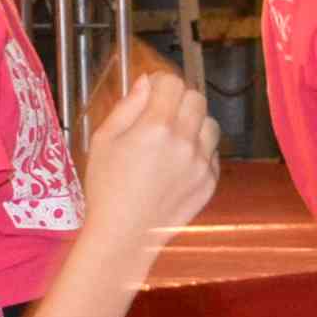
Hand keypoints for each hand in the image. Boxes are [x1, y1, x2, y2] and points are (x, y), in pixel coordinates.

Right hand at [78, 66, 218, 249]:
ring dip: (194, 122)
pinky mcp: (210, 182)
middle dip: (179, 98)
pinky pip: (213, 152)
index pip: (173, 83)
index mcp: (155, 127)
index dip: (161, 82)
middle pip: (196, 98)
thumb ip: (128, 106)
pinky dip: (200, 149)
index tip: (152, 90)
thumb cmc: (107, 188)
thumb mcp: (104, 140)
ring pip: (210, 123)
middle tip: (163, 111)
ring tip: (173, 136)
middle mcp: (184, 142)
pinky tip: (178, 161)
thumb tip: (146, 82)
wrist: (124, 234)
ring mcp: (201, 163)